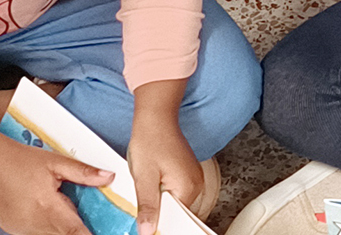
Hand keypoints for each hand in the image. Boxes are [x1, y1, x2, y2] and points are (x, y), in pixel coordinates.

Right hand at [0, 128, 112, 234]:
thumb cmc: (19, 160)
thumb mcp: (56, 162)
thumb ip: (84, 172)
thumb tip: (108, 177)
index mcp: (46, 206)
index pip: (73, 231)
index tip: (100, 233)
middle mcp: (32, 222)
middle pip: (63, 233)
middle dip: (74, 224)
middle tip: (68, 203)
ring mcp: (21, 228)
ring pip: (50, 234)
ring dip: (58, 223)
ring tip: (49, 199)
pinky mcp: (14, 229)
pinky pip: (36, 232)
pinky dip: (44, 223)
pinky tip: (38, 204)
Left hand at [128, 114, 203, 234]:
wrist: (156, 117)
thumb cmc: (150, 141)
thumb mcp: (144, 177)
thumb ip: (148, 206)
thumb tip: (148, 231)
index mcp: (188, 188)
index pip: (176, 218)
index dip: (159, 221)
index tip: (146, 219)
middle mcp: (196, 184)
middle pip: (176, 211)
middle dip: (159, 209)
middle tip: (144, 195)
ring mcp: (193, 177)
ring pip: (175, 200)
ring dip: (160, 199)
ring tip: (149, 184)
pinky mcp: (187, 172)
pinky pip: (176, 190)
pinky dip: (163, 190)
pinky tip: (153, 179)